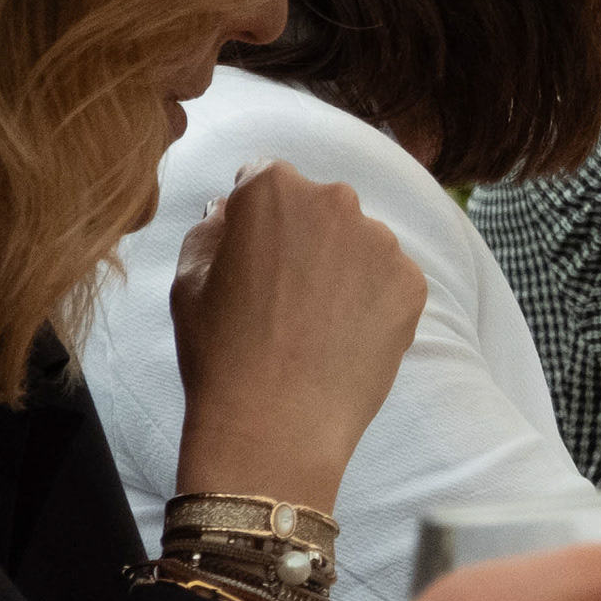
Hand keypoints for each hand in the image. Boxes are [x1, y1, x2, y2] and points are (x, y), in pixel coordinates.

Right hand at [171, 161, 426, 511]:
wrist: (276, 421)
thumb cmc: (221, 350)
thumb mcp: (189, 277)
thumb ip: (213, 227)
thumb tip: (232, 208)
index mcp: (273, 189)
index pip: (265, 180)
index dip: (255, 216)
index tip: (253, 251)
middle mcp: (335, 201)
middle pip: (319, 208)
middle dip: (303, 238)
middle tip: (283, 294)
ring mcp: (381, 241)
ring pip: (359, 243)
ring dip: (342, 267)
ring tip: (315, 322)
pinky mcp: (412, 283)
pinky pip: (389, 280)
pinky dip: (372, 300)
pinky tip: (344, 336)